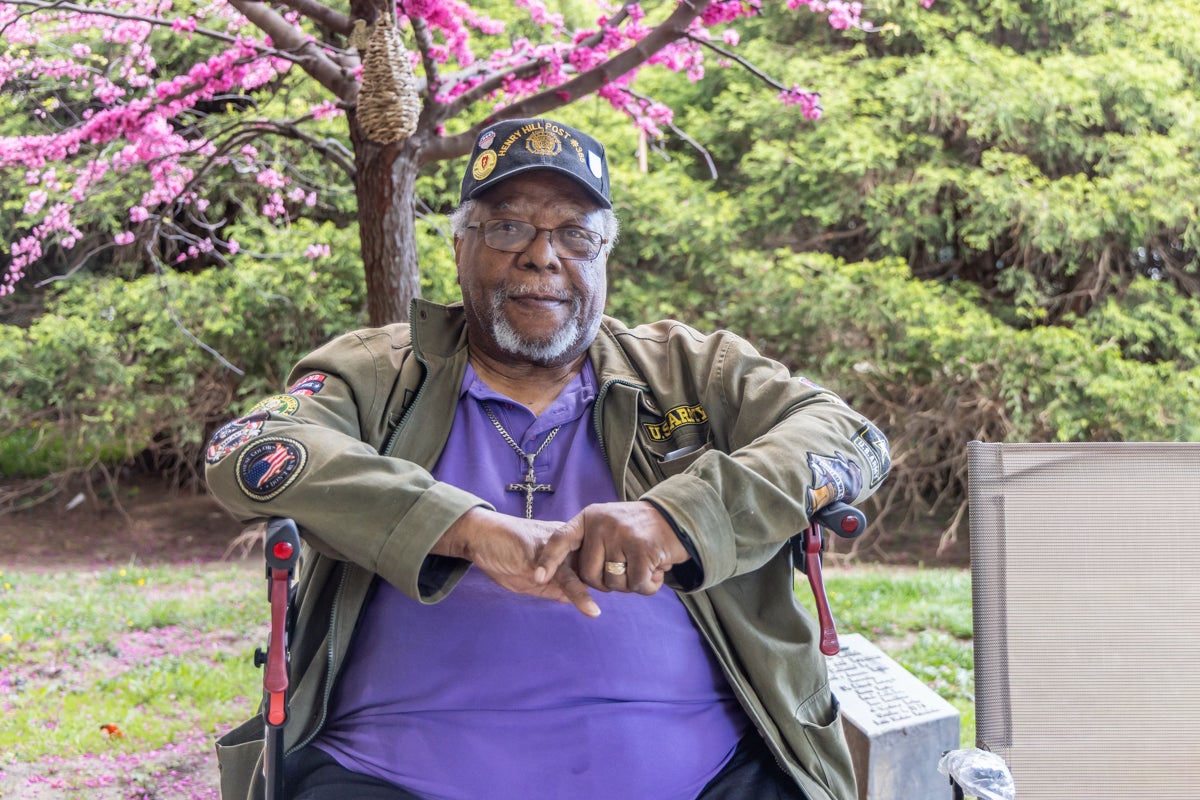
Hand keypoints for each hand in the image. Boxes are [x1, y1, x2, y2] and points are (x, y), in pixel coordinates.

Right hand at [436, 508, 599, 616]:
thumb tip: (577, 600)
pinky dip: (574, 591)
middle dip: (606, 581)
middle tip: (618, 598)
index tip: (615, 594)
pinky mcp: (542, 553)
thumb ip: (554, 587)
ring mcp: (554, 548)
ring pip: (580, 570)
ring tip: (595, 613)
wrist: (479, 535)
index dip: (603, 580)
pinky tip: (586, 606)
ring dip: (590, 591)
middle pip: (593, 565)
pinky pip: (563, 574)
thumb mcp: (532, 577)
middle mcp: (565, 544)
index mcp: (565, 549)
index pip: (591, 565)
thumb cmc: (505, 554)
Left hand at [534, 501, 690, 594]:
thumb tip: (565, 576)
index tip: (538, 578)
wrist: (677, 517)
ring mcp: (622, 535)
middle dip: (607, 582)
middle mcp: (602, 524)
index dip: (548, 559)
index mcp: (590, 517)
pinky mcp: (643, 549)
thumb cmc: (639, 529)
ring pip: (613, 584)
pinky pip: (636, 585)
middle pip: (589, 575)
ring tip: (644, 565)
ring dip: (631, 584)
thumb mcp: (609, 524)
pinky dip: (648, 585)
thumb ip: (591, 543)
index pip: (561, 539)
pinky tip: (657, 571)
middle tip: (626, 569)